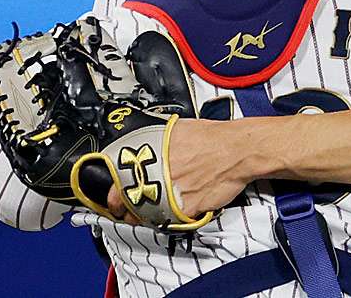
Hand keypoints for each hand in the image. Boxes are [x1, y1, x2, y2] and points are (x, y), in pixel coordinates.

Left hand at [105, 117, 253, 223]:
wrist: (237, 150)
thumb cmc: (212, 138)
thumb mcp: (174, 129)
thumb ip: (155, 140)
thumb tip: (144, 143)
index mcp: (150, 157)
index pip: (119, 181)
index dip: (113, 194)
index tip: (113, 198)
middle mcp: (158, 177)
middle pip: (130, 202)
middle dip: (126, 209)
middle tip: (125, 211)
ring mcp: (172, 195)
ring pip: (148, 215)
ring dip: (144, 217)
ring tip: (146, 214)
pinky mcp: (187, 210)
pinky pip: (171, 220)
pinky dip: (170, 219)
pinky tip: (171, 214)